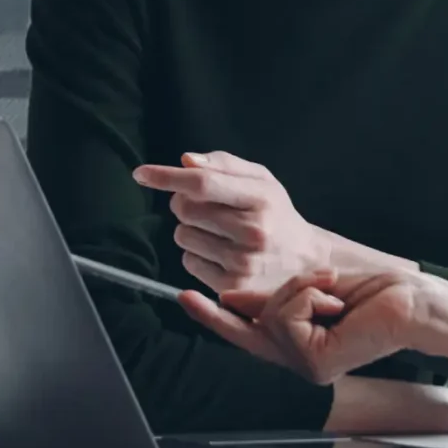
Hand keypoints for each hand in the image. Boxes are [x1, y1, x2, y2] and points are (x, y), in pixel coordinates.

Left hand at [133, 151, 366, 293]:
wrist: (306, 262)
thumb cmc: (276, 214)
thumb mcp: (262, 181)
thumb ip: (224, 165)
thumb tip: (185, 162)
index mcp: (261, 198)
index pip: (203, 183)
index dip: (167, 176)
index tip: (141, 174)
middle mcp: (253, 232)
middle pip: (185, 209)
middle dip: (183, 203)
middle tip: (204, 205)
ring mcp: (242, 262)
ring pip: (182, 235)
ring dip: (191, 230)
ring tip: (220, 232)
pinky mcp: (231, 286)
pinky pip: (188, 262)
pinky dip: (197, 254)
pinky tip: (221, 253)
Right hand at [178, 267, 441, 383]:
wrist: (415, 303)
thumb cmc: (378, 293)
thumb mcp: (314, 289)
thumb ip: (273, 298)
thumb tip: (233, 296)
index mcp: (299, 345)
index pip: (248, 333)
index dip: (215, 318)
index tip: (184, 297)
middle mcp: (299, 362)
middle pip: (251, 325)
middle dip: (254, 299)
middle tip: (204, 295)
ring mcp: (305, 367)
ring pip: (270, 314)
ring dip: (301, 288)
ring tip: (332, 289)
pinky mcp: (315, 364)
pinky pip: (288, 315)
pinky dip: (311, 296)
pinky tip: (338, 303)